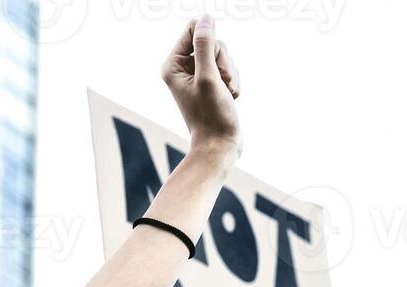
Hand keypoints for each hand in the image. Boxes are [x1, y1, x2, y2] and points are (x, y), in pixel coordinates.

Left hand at [161, 16, 241, 155]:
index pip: (193, 29)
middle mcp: (183, 69)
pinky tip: (229, 98)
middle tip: (220, 84)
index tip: (214, 63)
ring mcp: (199, 77)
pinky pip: (229, 69)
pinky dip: (233, 83)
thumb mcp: (208, 77)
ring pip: (223, 56)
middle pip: (211, 42)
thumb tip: (206, 18)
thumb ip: (205, 46)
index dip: (210, 41)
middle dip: (223, 62)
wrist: (220, 147)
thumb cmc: (212, 116)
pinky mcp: (213, 85)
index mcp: (173, 65)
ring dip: (230, 74)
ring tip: (226, 94)